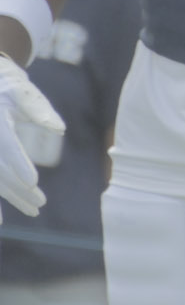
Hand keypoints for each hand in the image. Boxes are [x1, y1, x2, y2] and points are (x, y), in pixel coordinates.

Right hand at [0, 55, 61, 214]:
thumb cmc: (7, 87)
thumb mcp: (22, 91)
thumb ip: (38, 108)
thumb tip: (59, 128)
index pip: (6, 145)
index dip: (19, 164)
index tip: (33, 182)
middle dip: (18, 189)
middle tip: (40, 204)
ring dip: (10, 197)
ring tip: (33, 210)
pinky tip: (2, 218)